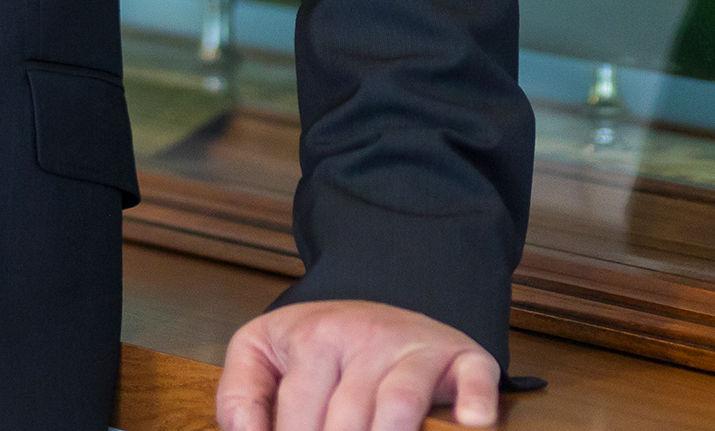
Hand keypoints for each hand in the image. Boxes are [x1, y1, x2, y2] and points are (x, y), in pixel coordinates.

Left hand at [215, 299, 500, 430]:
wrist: (388, 297)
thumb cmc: (324, 342)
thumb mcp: (265, 350)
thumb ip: (240, 394)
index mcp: (312, 337)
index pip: (297, 412)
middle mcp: (365, 337)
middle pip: (347, 418)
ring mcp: (415, 347)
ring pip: (398, 403)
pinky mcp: (462, 357)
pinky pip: (473, 379)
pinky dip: (473, 404)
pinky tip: (468, 425)